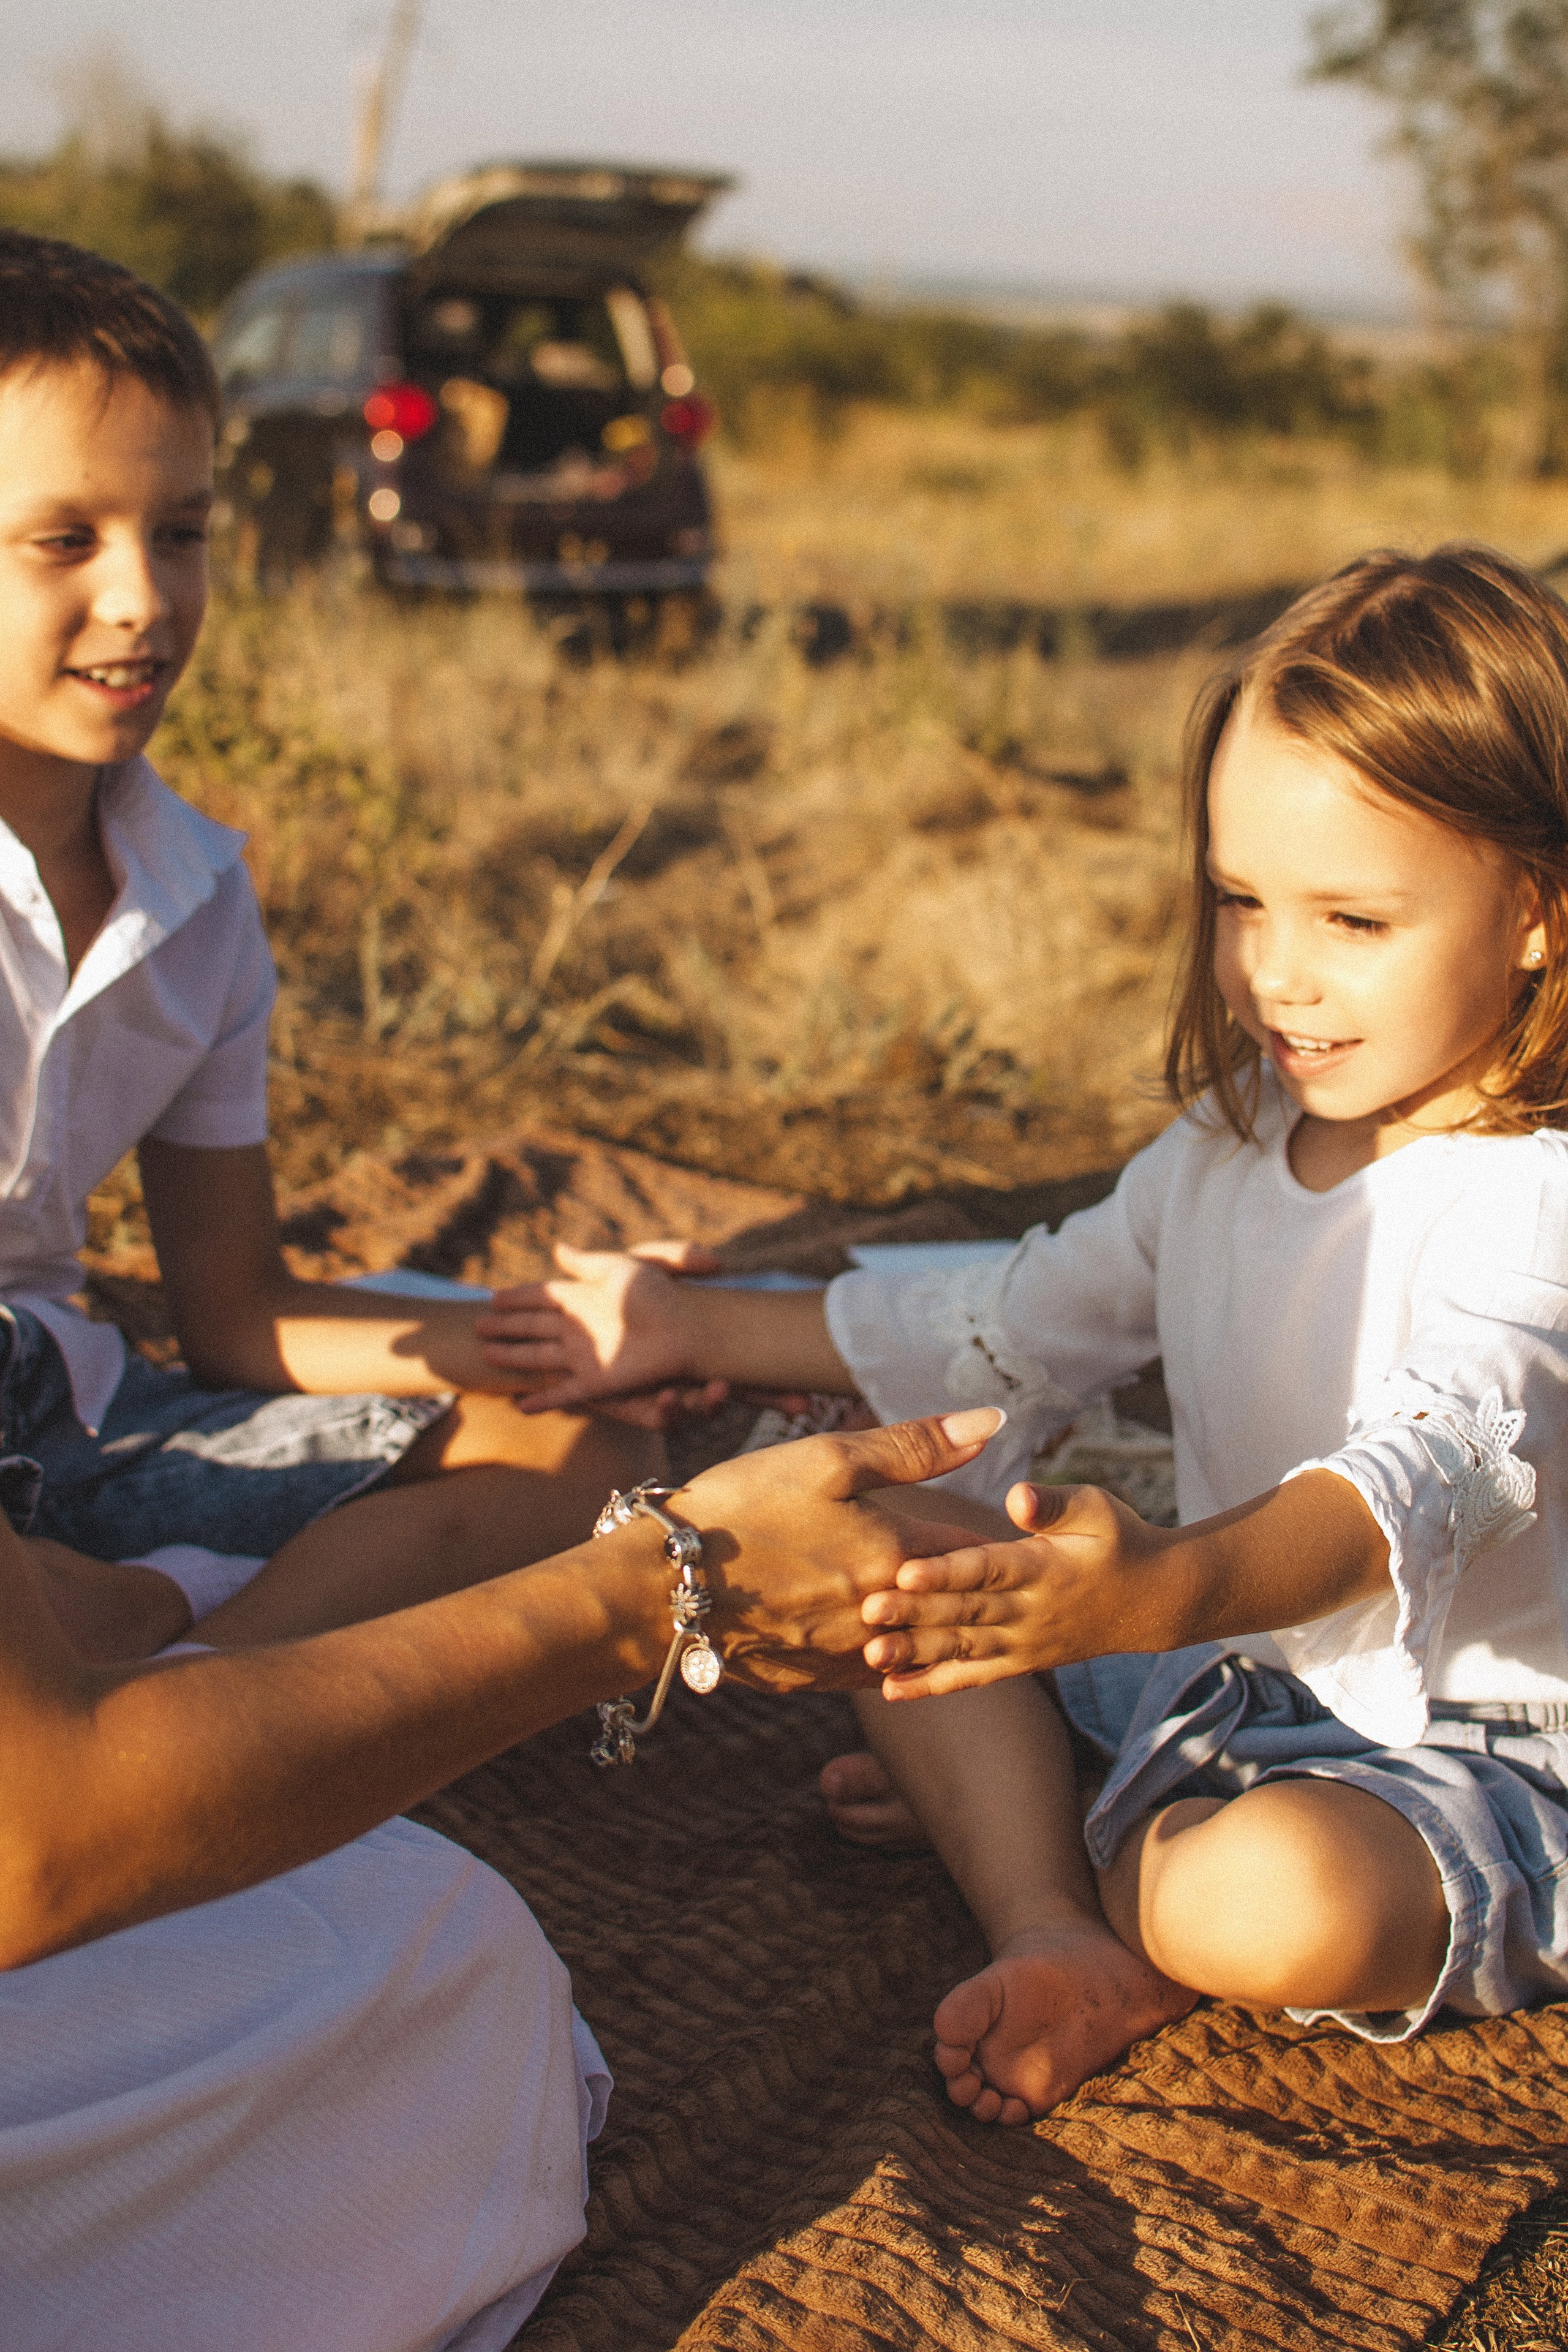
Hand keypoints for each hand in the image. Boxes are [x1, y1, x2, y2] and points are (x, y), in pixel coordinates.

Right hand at [475, 1238, 720, 1412]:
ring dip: (513, 1357)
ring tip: (486, 1355)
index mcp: (582, 1298)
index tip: (493, 1298)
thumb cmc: (655, 1295)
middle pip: (532, 1326)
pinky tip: (520, 1406)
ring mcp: (585, 1356)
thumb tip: (558, 1248)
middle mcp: (579, 1327)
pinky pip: (562, 1393)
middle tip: (478, 1326)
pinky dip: (542, 1399)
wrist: (682, 1331)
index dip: (517, 1298)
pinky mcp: (595, 1383)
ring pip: (538, 1356)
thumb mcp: (618, 1268)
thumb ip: (586, 1262)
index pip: (540, 1296)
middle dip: (506, 1327)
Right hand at [676, 1407, 1006, 1693]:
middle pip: (954, 1609)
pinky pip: (868, 1673)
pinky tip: (867, 1633)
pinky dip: (878, 1654)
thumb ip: (913, 1445)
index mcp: (896, 1556)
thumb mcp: (828, 1459)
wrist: (659, 1585)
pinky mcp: (812, 1680)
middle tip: (974, 1578)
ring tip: (918, 1604)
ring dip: (922, 1626)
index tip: (1001, 1536)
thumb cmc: (743, 1508)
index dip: (992, 1542)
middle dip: (965, 1591)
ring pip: (913, 1646)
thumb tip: (991, 1421)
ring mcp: (848, 1657)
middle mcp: (884, 1617)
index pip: (977, 1554)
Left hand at [859, 1478, 1172, 1698]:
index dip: (947, 1571)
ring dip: (917, 1653)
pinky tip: (891, 1692)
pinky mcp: (1020, 1662)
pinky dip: (934, 1685)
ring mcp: (1024, 1643)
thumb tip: (1018, 1497)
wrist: (1153, 1601)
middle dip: (916, 1612)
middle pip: (966, 1612)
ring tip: (871, 1655)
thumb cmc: (1119, 1539)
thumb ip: (1055, 1504)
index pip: (987, 1569)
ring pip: (963, 1649)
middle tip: (868, 1610)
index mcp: (1043, 1568)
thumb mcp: (1099, 1508)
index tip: (906, 1570)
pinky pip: (973, 1677)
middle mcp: (1030, 1611)